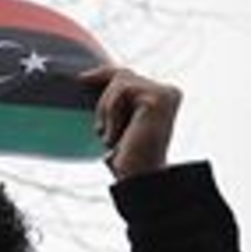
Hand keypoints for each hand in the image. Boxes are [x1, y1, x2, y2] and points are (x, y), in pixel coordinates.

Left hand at [81, 64, 181, 179]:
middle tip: (98, 128)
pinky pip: (121, 92)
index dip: (103, 73)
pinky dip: (110, 113)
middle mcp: (169, 92)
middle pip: (122, 74)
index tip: (81, 79)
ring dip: (105, 110)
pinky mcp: (157, 98)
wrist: (137, 178)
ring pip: (119, 81)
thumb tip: (88, 79)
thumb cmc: (127, 157)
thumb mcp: (118, 122)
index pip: (129, 75)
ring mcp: (165, 93)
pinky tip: (114, 136)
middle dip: (103, 100)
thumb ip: (115, 101)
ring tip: (109, 137)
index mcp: (163, 97)